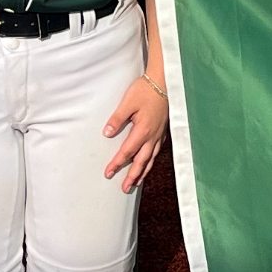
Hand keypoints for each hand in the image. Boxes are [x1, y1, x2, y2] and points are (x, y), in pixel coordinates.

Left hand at [102, 74, 167, 188]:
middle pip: (142, 161)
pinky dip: (152, 160)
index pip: (127, 152)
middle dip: (133, 176)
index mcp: (143, 130)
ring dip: (143, 171)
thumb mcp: (127, 102)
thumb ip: (117, 119)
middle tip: (125, 188)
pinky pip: (157, 150)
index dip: (117, 164)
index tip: (108, 173)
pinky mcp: (163, 129)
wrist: (165, 82)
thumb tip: (107, 134)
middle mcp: (152, 136)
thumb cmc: (145, 90)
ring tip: (137, 182)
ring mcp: (159, 134)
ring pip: (151, 158)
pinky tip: (149, 162)